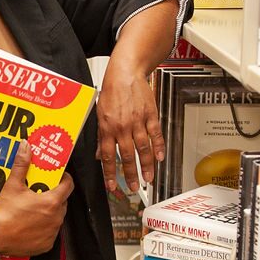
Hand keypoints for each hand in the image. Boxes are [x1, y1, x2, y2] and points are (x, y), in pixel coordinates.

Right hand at [0, 141, 73, 255]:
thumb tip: (26, 148)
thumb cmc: (5, 213)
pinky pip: (50, 233)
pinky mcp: (46, 244)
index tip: (58, 176)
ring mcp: (52, 232)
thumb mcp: (13, 185)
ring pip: (57, 218)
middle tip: (41, 192)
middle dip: (54, 196)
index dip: (64, 179)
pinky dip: (44, 228)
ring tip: (34, 208)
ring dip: (50, 212)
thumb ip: (22, 164)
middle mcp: (56, 218)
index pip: (68, 186)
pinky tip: (32, 224)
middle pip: (62, 202)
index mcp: (51, 202)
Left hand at [96, 58, 163, 194]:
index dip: (110, 173)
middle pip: (126, 156)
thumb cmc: (112, 91)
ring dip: (146, 166)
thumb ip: (101, 136)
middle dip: (130, 175)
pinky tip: (160, 158)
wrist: (125, 72)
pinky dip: (159, 147)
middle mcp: (122, 127)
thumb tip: (99, 155)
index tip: (112, 186)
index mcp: (107, 127)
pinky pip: (156, 134)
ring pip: (142, 148)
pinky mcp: (150, 115)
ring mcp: (137, 121)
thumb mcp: (99, 113)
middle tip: (133, 187)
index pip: (107, 156)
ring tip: (148, 179)